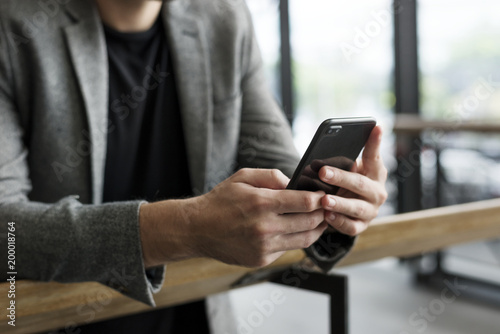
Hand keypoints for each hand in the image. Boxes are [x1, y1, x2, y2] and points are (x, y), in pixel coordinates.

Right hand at [140, 169, 327, 267]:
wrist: (198, 229)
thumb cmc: (220, 201)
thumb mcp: (243, 177)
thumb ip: (271, 176)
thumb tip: (295, 183)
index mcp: (261, 203)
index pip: (304, 202)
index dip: (320, 198)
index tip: (326, 195)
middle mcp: (264, 227)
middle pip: (310, 222)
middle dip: (324, 213)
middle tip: (329, 207)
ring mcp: (263, 246)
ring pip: (304, 239)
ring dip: (317, 229)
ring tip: (320, 220)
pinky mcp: (261, 259)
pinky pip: (287, 249)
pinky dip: (296, 239)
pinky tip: (296, 230)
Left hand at [318, 125, 387, 235]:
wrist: (351, 207)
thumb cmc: (348, 181)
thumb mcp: (351, 167)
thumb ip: (349, 156)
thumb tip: (339, 139)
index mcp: (376, 173)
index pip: (375, 156)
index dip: (375, 142)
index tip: (376, 126)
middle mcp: (377, 192)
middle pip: (360, 184)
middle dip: (340, 178)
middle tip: (323, 172)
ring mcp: (371, 211)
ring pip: (356, 208)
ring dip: (340, 204)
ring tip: (324, 200)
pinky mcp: (361, 226)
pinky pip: (351, 227)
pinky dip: (338, 222)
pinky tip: (326, 216)